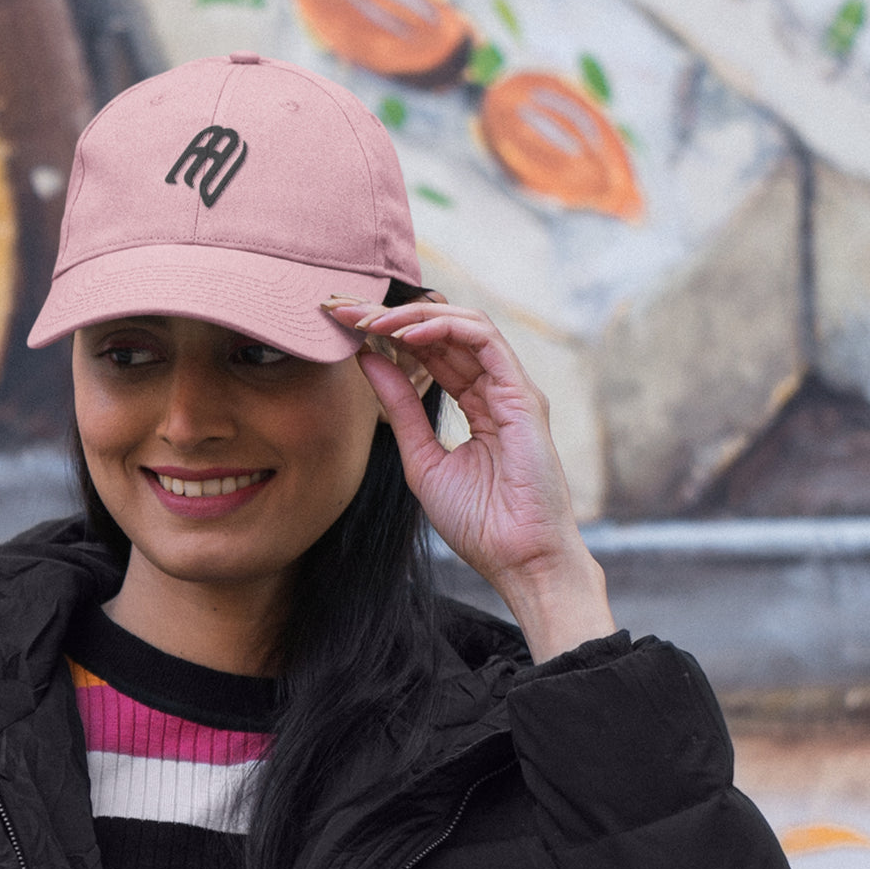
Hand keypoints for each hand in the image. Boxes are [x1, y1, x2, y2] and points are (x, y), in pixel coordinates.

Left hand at [323, 295, 615, 660]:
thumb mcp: (422, 457)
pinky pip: (485, 341)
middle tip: (348, 310)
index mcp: (476, 405)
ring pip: (465, 325)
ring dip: (414, 316)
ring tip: (372, 319)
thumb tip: (366, 358)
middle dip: (394, 316)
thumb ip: (399, 407)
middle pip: (445, 332)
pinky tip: (406, 332)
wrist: (516, 558)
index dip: (390, 334)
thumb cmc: (478, 521)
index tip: (346, 327)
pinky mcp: (523, 395)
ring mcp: (512, 390)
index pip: (432, 353)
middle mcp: (496, 390)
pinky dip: (444, 328)